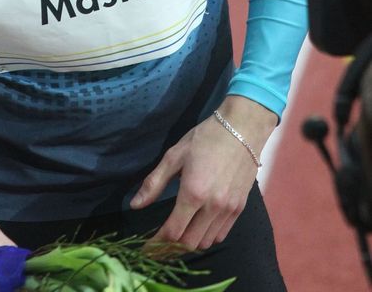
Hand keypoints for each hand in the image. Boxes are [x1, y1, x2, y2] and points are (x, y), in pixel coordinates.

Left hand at [130, 97, 276, 250]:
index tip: (146, 249)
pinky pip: (221, 235)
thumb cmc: (204, 138)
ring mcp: (228, 209)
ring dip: (188, 243)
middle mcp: (212, 207)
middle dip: (170, 247)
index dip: (156, 244)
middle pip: (188, 243)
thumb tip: (135, 205)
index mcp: (193, 193)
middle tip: (158, 242)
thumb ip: (154, 183)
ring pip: (205, 242)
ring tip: (176, 235)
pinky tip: (197, 227)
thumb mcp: (174, 155)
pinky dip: (206, 237)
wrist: (242, 129)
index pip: (172, 232)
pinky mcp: (239, 209)